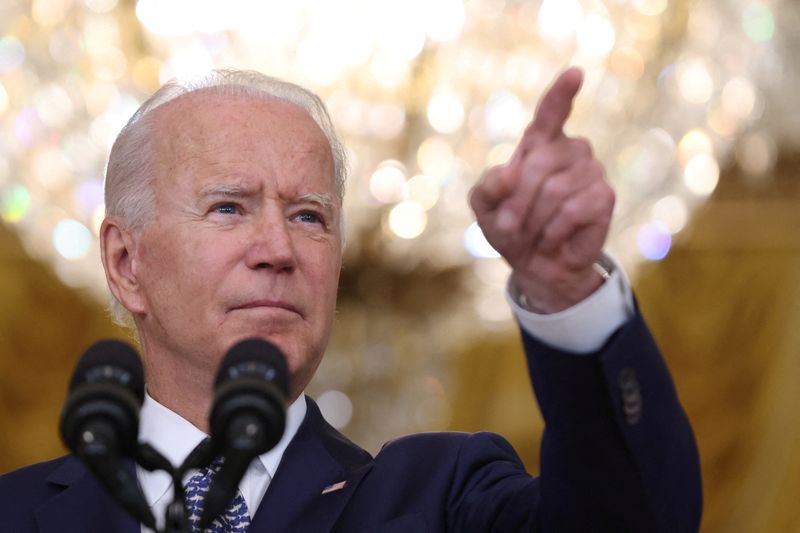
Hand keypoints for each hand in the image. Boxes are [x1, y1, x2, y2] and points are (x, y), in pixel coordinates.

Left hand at [469, 68, 614, 313]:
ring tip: (534, 233)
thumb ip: (486, 188)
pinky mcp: (605, 197)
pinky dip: (553, 231)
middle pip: (538, 163)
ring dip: (534, 220)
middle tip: (508, 226)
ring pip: (555, 190)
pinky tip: (553, 239)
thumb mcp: (485, 209)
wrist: (536, 265)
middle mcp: (571, 150)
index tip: (575, 74)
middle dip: (516, 200)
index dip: (562, 92)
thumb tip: (508, 174)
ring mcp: (592, 171)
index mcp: (541, 143)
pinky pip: (573, 210)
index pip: (552, 111)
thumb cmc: (511, 228)